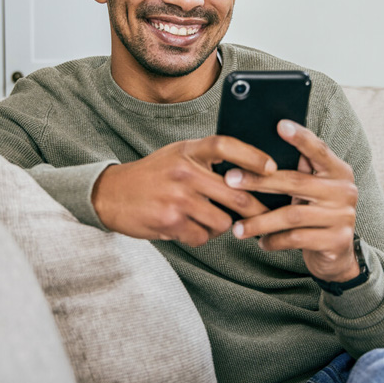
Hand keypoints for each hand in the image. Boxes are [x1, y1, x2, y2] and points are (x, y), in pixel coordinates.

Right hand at [91, 136, 275, 246]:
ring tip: (208, 219)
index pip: (225, 145)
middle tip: (266, 216)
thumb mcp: (178, 154)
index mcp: (188, 150)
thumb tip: (249, 172)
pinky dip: (200, 236)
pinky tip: (187, 227)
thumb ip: (207, 159)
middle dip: (256, 209)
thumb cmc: (153, 175)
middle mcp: (184, 171)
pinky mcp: (170, 221)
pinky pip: (202, 236)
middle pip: (236, 192)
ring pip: (222, 221)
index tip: (272, 168)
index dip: (252, 156)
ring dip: (222, 226)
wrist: (111, 194)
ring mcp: (177, 197)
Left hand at [226, 120, 359, 282]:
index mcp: (338, 171)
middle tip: (230, 180)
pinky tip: (261, 241)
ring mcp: (343, 216)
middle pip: (296, 182)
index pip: (319, 149)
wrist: (337, 254)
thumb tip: (254, 152)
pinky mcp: (337, 241)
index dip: (300, 137)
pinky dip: (274, 240)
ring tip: (237, 227)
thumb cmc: (314, 213)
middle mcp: (344, 190)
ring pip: (292, 215)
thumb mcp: (310, 190)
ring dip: (260, 221)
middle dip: (258, 181)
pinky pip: (297, 239)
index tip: (280, 125)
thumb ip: (297, 172)